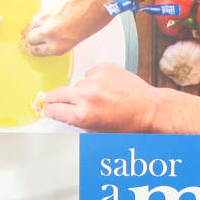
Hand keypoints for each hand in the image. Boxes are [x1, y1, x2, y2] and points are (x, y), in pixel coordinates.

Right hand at [22, 0, 115, 55]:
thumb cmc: (98, 14)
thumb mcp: (82, 35)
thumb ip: (65, 38)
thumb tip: (58, 34)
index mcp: (59, 45)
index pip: (37, 51)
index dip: (35, 49)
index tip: (34, 47)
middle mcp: (50, 32)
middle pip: (30, 36)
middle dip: (32, 36)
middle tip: (36, 34)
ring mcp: (47, 15)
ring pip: (33, 21)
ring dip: (36, 23)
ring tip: (44, 21)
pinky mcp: (47, 0)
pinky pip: (42, 8)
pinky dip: (45, 10)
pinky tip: (54, 9)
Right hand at [41, 63, 162, 131]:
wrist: (150, 109)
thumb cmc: (129, 124)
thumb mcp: (99, 132)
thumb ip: (79, 122)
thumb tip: (64, 115)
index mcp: (82, 115)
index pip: (53, 110)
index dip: (49, 111)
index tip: (48, 109)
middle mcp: (86, 96)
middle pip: (56, 94)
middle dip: (53, 98)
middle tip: (53, 100)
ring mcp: (95, 80)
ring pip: (77, 84)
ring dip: (82, 90)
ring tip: (99, 98)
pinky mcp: (104, 68)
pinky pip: (90, 74)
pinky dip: (95, 80)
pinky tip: (107, 88)